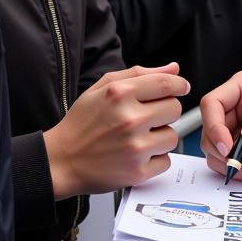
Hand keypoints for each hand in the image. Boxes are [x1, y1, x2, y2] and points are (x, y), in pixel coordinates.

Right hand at [44, 63, 188, 199]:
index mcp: (120, 93)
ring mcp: (135, 147)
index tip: (180, 88)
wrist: (61, 160)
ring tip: (138, 138)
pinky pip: (166, 161)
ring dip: (160, 137)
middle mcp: (130, 119)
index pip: (167, 84)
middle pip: (175, 109)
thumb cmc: (82, 123)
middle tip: (147, 117)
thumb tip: (174, 68)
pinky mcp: (137, 172)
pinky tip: (136, 155)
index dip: (179, 84)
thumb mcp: (103, 87)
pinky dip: (155, 160)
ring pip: (172, 137)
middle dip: (165, 111)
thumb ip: (140, 74)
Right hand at [200, 70, 241, 183]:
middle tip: (241, 165)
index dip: (214, 126)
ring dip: (233, 166)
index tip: (226, 147)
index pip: (213, 104)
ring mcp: (239, 130)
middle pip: (210, 131)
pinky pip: (232, 164)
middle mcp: (236, 109)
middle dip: (222, 153)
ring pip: (217, 152)